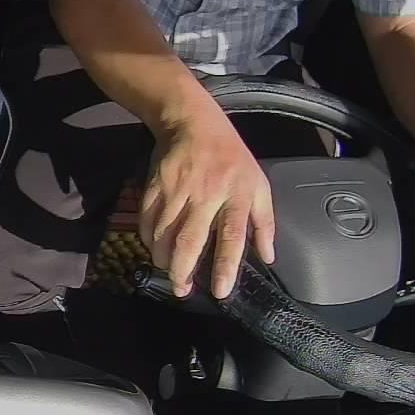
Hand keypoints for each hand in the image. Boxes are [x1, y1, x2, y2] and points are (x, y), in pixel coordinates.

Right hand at [139, 112, 275, 298]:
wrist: (192, 122)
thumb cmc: (231, 156)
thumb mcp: (259, 184)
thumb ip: (264, 222)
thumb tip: (268, 257)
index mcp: (236, 195)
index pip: (231, 238)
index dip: (224, 267)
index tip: (219, 291)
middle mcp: (206, 195)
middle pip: (189, 241)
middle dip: (182, 271)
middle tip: (180, 290)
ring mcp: (177, 190)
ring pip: (163, 234)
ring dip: (163, 259)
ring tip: (169, 271)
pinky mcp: (155, 186)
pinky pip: (147, 220)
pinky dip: (148, 239)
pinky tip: (155, 248)